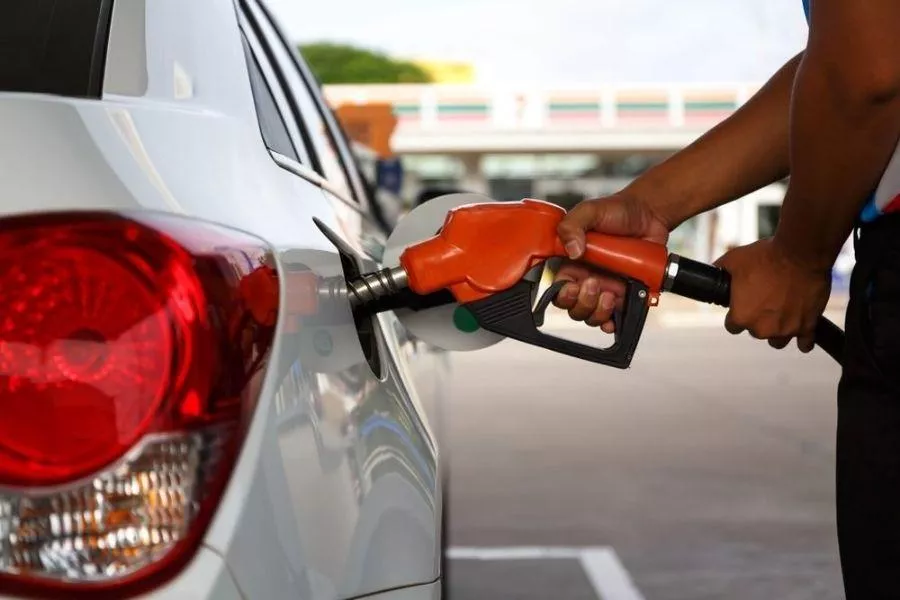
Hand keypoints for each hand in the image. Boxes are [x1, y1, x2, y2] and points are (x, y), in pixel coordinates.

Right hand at [553, 192, 670, 331]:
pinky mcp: (625, 294)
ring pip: (592, 316)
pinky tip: (615, 312)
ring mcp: (606, 289)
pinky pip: (615, 318)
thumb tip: (572, 252)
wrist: (649, 214)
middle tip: (594, 284)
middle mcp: (585, 279)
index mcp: (571, 264)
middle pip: (573, 308)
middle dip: (582, 303)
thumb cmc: (616, 211)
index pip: (557, 290)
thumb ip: (572, 226)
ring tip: (610, 293)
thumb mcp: (589, 210)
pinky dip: (613, 321)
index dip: (562, 295)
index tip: (573, 286)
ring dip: (598, 312)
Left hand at [714, 238, 831, 351]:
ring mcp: (786, 330)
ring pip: (777, 340)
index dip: (737, 314)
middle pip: (756, 332)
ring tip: (781, 313)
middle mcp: (762, 329)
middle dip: (758, 319)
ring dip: (778, 330)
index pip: (733, 327)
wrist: (800, 254)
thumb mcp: (733, 260)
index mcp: (741, 317)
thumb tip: (712, 271)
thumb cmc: (766, 257)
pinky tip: (801, 330)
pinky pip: (805, 344)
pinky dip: (803, 338)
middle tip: (765, 301)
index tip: (743, 305)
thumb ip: (720, 270)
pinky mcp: (807, 327)